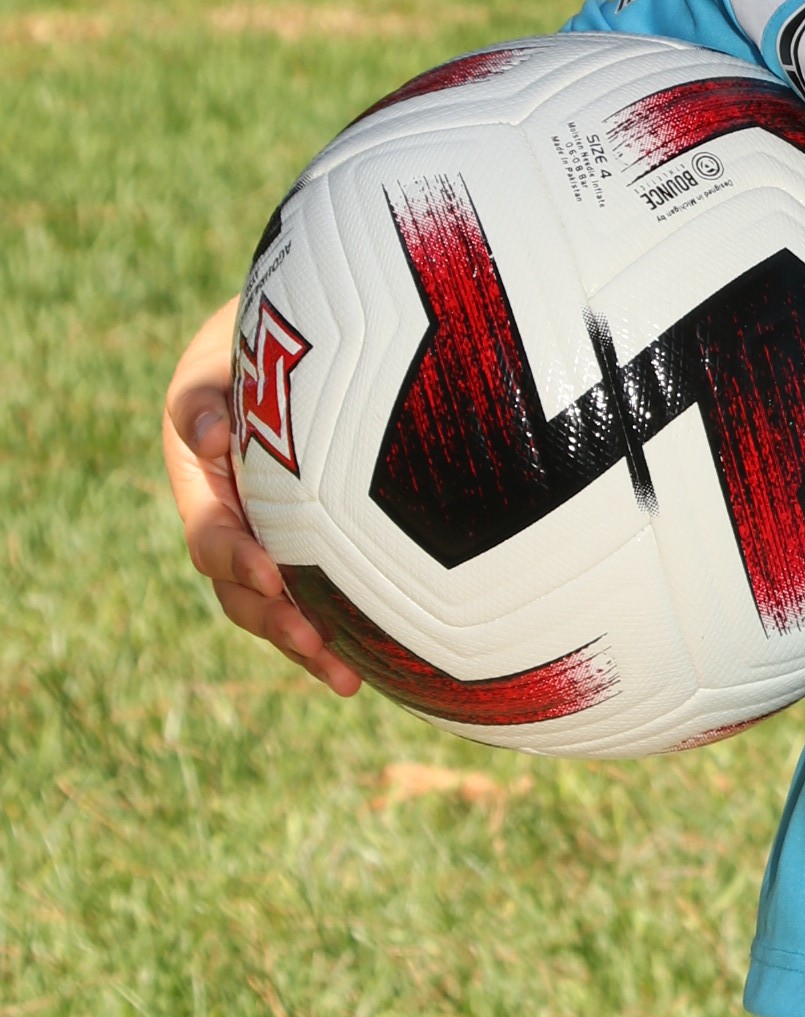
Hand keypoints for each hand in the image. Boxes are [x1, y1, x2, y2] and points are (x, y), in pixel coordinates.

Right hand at [161, 297, 360, 695]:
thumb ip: (208, 393)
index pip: (212, 539)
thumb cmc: (258, 342)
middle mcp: (241, 526)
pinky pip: (334, 596)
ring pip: (287, 607)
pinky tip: (386, 661)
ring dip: (311, 644)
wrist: (308, 338)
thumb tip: (207, 434)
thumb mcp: (223, 356)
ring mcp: (283, 542)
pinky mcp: (327, 549)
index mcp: (207, 488)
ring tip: (347, 678)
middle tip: (314, 643)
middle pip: (244, 593)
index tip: (269, 572)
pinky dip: (351, 630)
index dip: (235, 561)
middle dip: (276, 623)